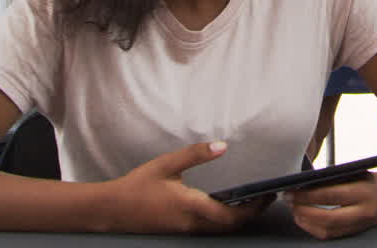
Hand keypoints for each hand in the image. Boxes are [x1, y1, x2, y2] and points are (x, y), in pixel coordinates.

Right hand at [101, 141, 268, 233]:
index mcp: (191, 207)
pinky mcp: (178, 231)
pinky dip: (222, 220)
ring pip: (219, 230)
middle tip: (264, 199)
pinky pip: (207, 229)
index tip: (266, 196)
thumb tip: (222, 146)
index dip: (253, 209)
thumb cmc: (137, 186)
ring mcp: (184, 230)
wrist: (110, 209)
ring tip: (249, 201)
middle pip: (229, 226)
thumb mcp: (167, 165)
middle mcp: (191, 223)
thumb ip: (196, 155)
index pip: (231, 215)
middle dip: (250, 214)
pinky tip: (223, 207)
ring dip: (236, 218)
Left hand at [286, 170, 376, 239]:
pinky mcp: (354, 232)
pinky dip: (313, 228)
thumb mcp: (355, 174)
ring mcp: (359, 225)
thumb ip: (334, 179)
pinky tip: (304, 219)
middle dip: (304, 210)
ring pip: (328, 230)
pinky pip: (330, 235)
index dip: (308, 195)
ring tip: (294, 210)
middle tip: (289, 202)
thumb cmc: (369, 181)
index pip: (331, 195)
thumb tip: (304, 183)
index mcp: (364, 191)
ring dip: (306, 221)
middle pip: (328, 217)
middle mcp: (363, 211)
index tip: (292, 191)